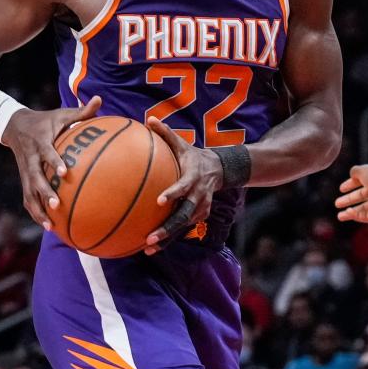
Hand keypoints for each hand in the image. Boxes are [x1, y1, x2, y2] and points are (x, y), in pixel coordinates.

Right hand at [1, 96, 101, 230]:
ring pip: (29, 192)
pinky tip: (48, 226)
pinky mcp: (24, 179)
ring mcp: (26, 171)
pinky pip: (28, 198)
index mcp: (41, 141)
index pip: (47, 152)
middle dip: (44, 192)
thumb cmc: (46, 121)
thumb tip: (100, 99)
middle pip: (34, 178)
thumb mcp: (61, 114)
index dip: (55, 161)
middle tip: (57, 205)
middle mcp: (31, 158)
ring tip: (50, 225)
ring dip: (38, 209)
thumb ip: (81, 111)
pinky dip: (35, 212)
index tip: (65, 171)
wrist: (14, 126)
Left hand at [144, 117, 223, 254]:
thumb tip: (148, 119)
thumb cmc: (192, 155)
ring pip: (183, 227)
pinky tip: (151, 248)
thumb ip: (166, 133)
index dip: (173, 193)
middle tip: (150, 237)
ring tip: (148, 249)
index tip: (159, 200)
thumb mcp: (182, 143)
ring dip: (167, 239)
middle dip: (168, 228)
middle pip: (183, 215)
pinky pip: (182, 229)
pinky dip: (169, 239)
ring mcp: (200, 208)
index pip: (183, 187)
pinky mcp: (198, 216)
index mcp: (193, 178)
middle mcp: (198, 196)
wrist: (219, 170)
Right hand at [335, 165, 367, 223]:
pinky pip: (367, 216)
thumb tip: (351, 174)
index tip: (341, 189)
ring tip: (339, 216)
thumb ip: (355, 171)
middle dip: (348, 200)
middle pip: (360, 197)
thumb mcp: (362, 171)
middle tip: (337, 203)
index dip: (350, 185)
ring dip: (350, 213)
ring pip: (363, 209)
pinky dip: (357, 216)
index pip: (361, 183)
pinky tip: (348, 213)